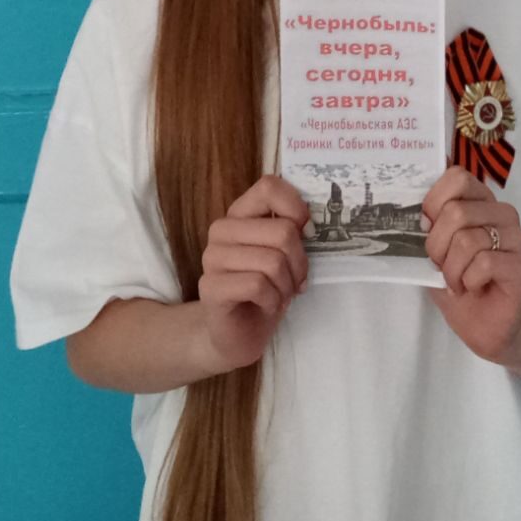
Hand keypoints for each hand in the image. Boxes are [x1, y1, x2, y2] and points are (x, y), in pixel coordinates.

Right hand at [198, 174, 310, 372]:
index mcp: (240, 214)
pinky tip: (266, 305)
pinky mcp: (210, 287)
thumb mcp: (284, 253)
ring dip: (287, 285)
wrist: (238, 334)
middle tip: (295, 280)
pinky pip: (258, 285)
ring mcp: (212, 258)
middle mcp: (222, 230)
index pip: (269, 186)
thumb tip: (309, 223)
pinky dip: (273, 300)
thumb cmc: (267, 289)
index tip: (306, 232)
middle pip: (282, 231)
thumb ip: (292, 230)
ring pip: (273, 261)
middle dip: (299, 262)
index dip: (296, 208)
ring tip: (281, 294)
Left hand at [423, 165, 520, 364]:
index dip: (434, 201)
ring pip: (468, 240)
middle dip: (436, 245)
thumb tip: (419, 209)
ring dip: (451, 269)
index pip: (458, 177)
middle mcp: (503, 214)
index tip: (427, 227)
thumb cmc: (459, 282)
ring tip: (456, 281)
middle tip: (440, 265)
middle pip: (456, 212)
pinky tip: (471, 288)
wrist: (487, 326)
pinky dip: (467, 280)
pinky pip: (484, 263)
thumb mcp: (435, 249)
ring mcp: (517, 238)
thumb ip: (429, 223)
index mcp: (481, 201)